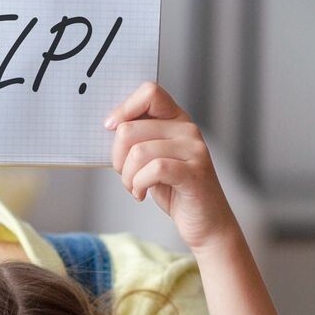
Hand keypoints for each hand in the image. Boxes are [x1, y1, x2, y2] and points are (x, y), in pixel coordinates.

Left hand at [104, 82, 236, 252]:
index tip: (111, 128)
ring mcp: (194, 150)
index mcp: (176, 119)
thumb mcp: (153, 158)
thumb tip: (109, 125)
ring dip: (127, 176)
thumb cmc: (174, 189)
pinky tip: (141, 194)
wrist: (205, 223)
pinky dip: (139, 184)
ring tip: (134, 187)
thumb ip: (138, 139)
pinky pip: (154, 169)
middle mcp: (188, 129)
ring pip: (138, 152)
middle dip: (117, 158)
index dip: (124, 108)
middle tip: (125, 175)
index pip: (150, 92)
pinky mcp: (194, 173)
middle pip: (130, 129)